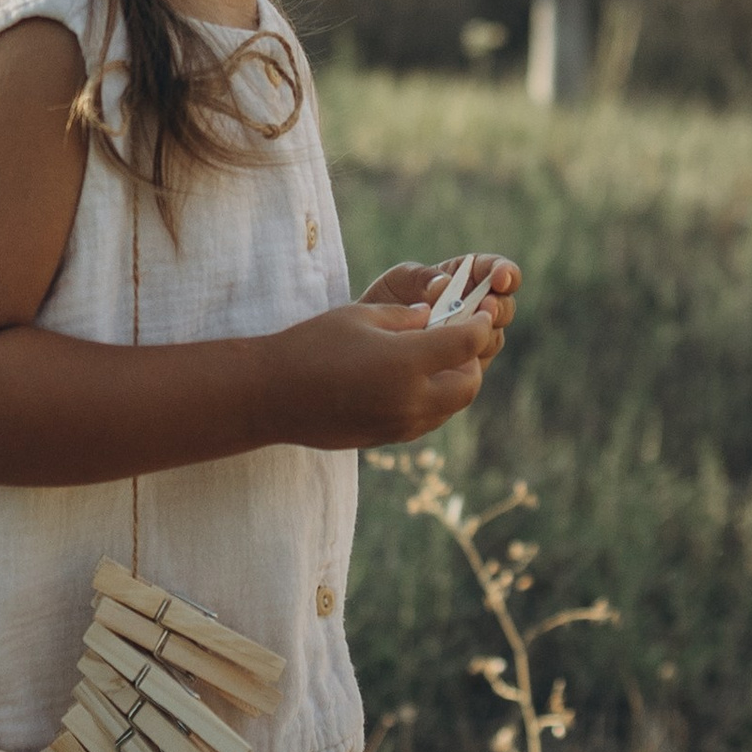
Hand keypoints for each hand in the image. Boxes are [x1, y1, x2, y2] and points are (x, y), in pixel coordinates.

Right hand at [270, 296, 497, 450]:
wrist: (270, 397)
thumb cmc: (310, 345)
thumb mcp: (360, 317)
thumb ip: (404, 317)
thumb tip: (434, 317)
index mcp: (405, 364)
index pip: (465, 344)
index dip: (479, 325)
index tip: (481, 313)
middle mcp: (410, 400)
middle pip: (469, 385)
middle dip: (473, 359)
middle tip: (462, 337)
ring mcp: (399, 425)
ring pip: (451, 407)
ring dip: (454, 382)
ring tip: (439, 357)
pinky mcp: (385, 438)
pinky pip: (427, 420)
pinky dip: (434, 400)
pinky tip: (414, 379)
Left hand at [360, 253, 520, 384]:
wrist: (366, 342)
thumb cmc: (386, 301)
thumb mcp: (399, 280)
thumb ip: (421, 277)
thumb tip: (443, 286)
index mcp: (467, 279)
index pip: (496, 272)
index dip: (505, 273)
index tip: (499, 279)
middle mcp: (475, 309)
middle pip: (504, 308)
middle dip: (499, 308)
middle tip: (486, 307)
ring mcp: (472, 340)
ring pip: (493, 338)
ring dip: (484, 335)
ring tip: (461, 332)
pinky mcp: (464, 367)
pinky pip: (475, 366)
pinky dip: (466, 361)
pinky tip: (449, 356)